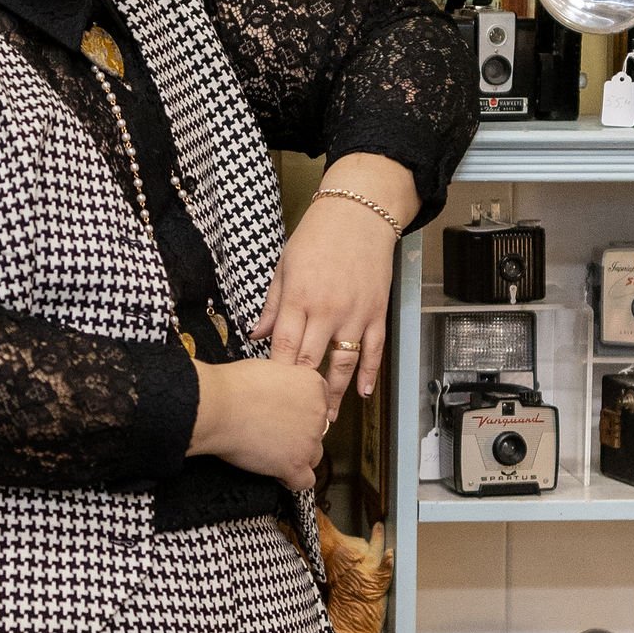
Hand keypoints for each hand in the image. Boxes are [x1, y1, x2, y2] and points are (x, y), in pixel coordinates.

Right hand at [188, 353, 332, 493]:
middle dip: (297, 435)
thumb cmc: (233, 386)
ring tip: (272, 453)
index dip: (300, 412)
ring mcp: (308, 441)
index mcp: (313, 386)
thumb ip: (286, 383)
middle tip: (273, 433)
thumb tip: (282, 394)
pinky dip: (291, 479)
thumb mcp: (270, 369)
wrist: (218, 406)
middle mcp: (317, 413)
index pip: (319, 404)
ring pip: (313, 456)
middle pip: (317, 432)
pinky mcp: (295, 464)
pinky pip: (304, 481)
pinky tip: (277, 472)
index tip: (285, 415)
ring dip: (297, 456)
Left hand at [258, 156, 414, 405]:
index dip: (278, 376)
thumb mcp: (285, 266)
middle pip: (311, 362)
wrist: (359, 213)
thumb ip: (272, 305)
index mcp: (299, 299)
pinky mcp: (377, 313)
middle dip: (302, 393)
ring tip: (328, 417)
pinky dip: (370, 374)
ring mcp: (355, 314)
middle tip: (296, 418)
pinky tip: (363, 394)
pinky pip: (374, 350)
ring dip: (336, 393)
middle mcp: (327, 311)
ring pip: (344, 363)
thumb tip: (256, 335)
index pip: (284, 348)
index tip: (271, 397)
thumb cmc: (317, 236)